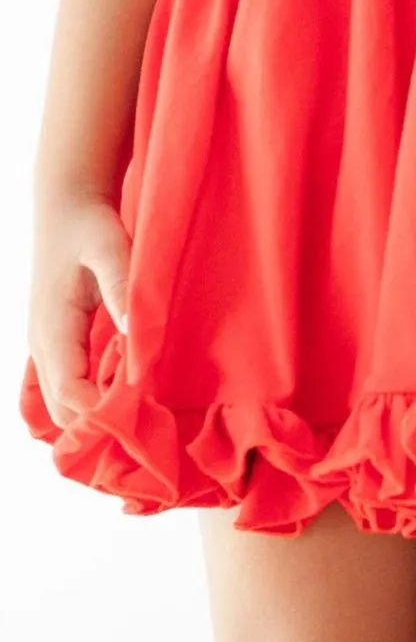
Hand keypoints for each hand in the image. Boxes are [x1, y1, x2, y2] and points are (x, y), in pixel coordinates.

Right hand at [28, 193, 130, 430]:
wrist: (68, 203)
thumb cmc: (90, 225)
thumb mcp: (110, 250)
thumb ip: (122, 290)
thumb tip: (133, 332)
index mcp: (53, 326)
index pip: (70, 391)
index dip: (101, 415)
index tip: (142, 425)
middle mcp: (42, 343)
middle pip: (62, 409)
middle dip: (98, 427)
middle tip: (147, 437)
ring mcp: (46, 346)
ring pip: (62, 403)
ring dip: (95, 420)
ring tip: (140, 428)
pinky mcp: (58, 343)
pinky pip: (68, 388)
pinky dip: (93, 404)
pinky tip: (127, 406)